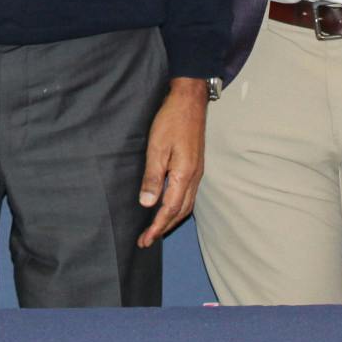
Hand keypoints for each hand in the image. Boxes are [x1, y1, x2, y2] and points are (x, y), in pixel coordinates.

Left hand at [137, 78, 208, 247]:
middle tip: (147, 240)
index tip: (145, 240)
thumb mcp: (157, 147)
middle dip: (163, 228)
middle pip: (180, 212)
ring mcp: (197, 172)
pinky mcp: (195, 166)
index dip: (156, 227)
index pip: (169, 209)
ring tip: (156, 229)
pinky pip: (188, 195)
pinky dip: (177, 207)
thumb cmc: (171, 121)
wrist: (190, 101)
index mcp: (184, 175)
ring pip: (186, 205)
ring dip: (171, 219)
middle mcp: (194, 178)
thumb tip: (148, 203)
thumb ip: (153, 177)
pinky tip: (168, 206)